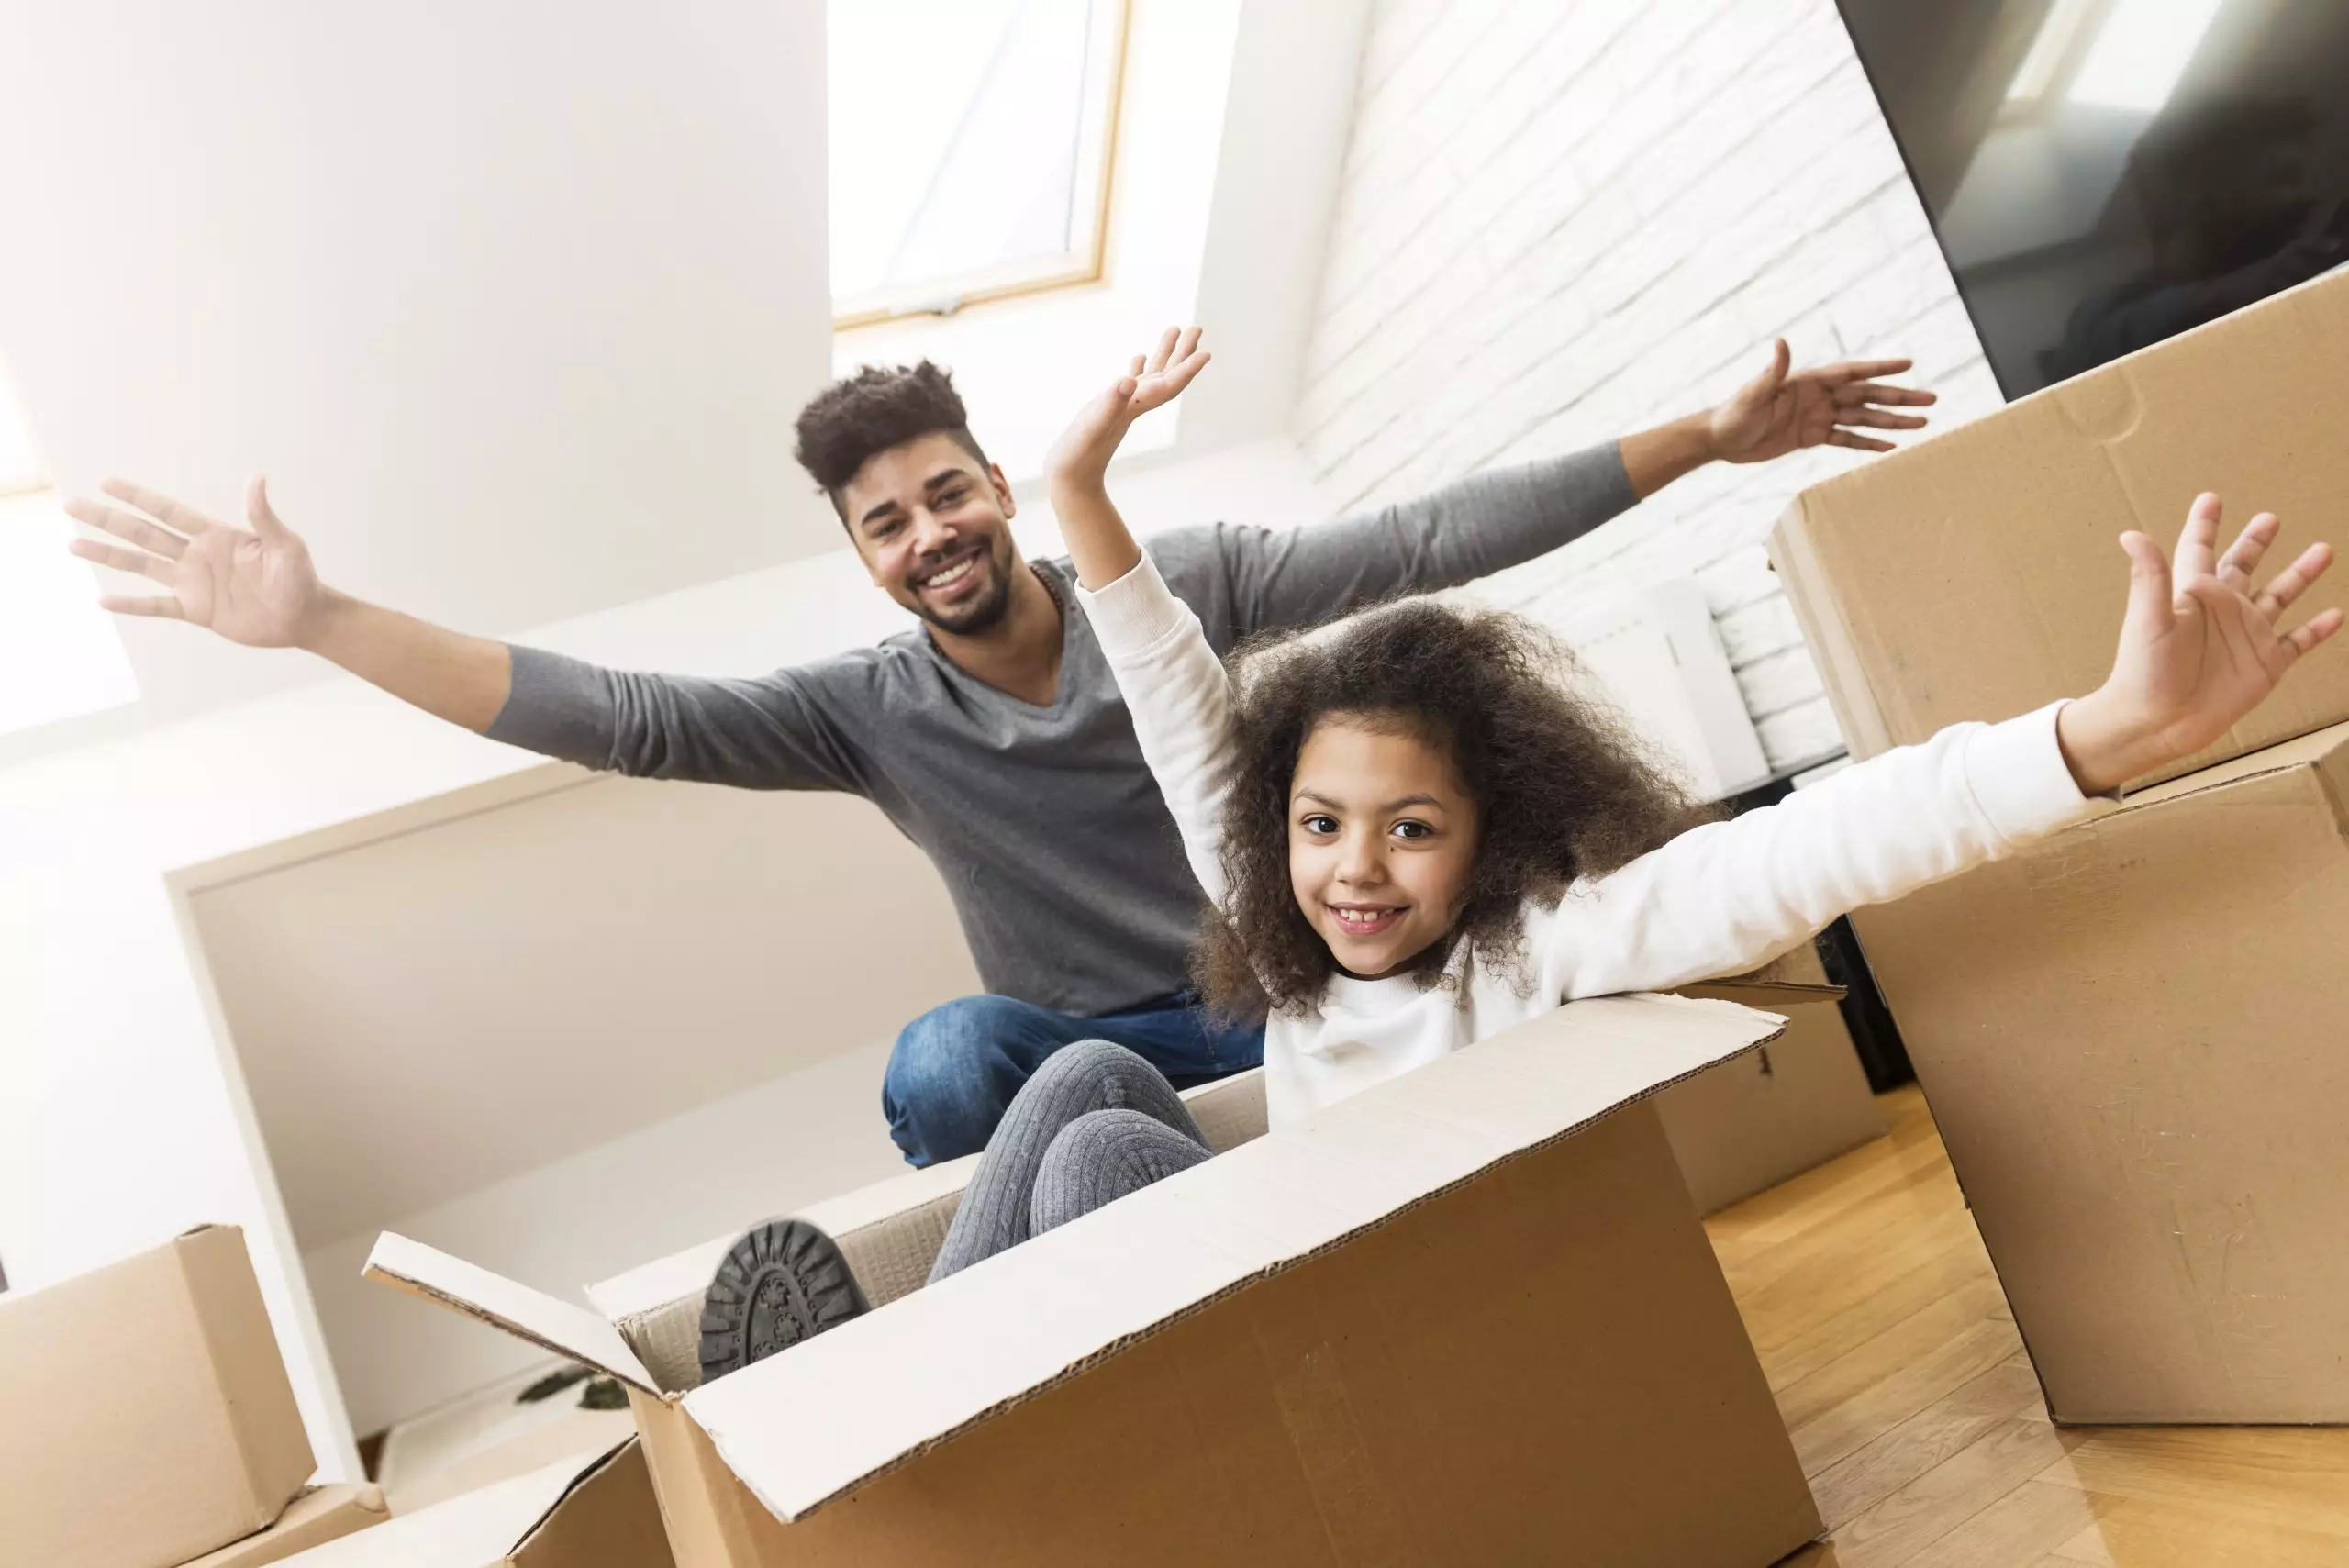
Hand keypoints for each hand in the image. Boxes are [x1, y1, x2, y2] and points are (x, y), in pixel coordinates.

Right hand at [66, 475, 328, 647]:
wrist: (303, 616)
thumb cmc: (299, 577)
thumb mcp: (284, 544)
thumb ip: (263, 515)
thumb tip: (256, 477)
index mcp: (214, 536)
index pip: (167, 512)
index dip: (138, 497)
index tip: (106, 482)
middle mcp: (196, 556)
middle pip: (143, 533)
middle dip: (108, 519)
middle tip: (72, 504)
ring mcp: (193, 583)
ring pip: (141, 565)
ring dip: (108, 555)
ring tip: (73, 544)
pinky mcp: (196, 610)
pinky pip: (157, 607)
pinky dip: (131, 605)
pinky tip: (104, 600)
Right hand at [1043, 326, 1211, 493]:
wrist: (1068, 479)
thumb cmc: (1077, 456)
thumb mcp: (1091, 426)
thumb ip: (1110, 403)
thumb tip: (1128, 380)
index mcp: (1134, 408)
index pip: (1168, 386)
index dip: (1187, 369)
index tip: (1206, 352)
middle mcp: (1134, 405)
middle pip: (1167, 376)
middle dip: (1183, 353)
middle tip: (1197, 328)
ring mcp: (1122, 407)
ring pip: (1150, 376)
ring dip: (1165, 354)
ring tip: (1175, 329)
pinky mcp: (1108, 410)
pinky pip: (1130, 384)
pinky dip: (1138, 368)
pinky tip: (1139, 357)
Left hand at [1707, 340, 1935, 461]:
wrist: (1721, 439)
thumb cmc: (1734, 413)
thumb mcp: (1753, 393)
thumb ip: (1772, 371)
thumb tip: (1781, 343)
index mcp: (1810, 381)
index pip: (1852, 372)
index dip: (1880, 368)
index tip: (1908, 364)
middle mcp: (1820, 396)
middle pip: (1868, 395)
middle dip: (1899, 397)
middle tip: (1931, 399)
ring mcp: (1819, 416)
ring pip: (1863, 418)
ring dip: (1892, 421)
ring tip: (1922, 424)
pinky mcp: (1813, 437)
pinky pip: (1846, 440)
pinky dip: (1868, 443)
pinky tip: (1891, 446)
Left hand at [2057, 494, 2342, 793]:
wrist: (2159, 723)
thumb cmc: (2145, 672)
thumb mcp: (2149, 619)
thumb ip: (2150, 577)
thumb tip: (2131, 534)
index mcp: (2193, 594)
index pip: (2199, 549)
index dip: (2205, 524)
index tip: (2211, 498)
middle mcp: (2223, 610)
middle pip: (2243, 566)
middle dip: (2255, 542)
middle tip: (2270, 518)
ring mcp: (2247, 636)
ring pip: (2280, 596)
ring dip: (2300, 574)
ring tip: (2323, 549)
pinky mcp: (2266, 665)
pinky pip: (2298, 643)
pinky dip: (2317, 629)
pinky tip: (2335, 614)